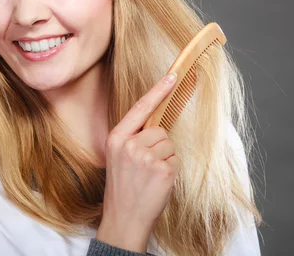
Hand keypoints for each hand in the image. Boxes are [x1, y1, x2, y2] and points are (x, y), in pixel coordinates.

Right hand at [96, 72, 181, 252]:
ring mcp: (146, 158)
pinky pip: (176, 160)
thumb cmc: (123, 187)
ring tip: (150, 177)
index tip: (173, 75)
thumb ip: (133, 138)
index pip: (140, 108)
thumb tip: (156, 124)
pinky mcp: (162, 170)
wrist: (123, 219)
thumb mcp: (119, 157)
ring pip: (169, 145)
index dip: (158, 90)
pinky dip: (172, 172)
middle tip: (145, 168)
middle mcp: (129, 145)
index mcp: (116, 138)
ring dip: (165, 160)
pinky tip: (158, 183)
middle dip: (158, 146)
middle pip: (159, 130)